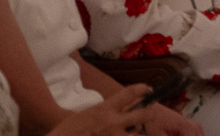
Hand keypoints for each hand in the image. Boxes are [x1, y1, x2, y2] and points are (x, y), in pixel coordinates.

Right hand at [52, 84, 201, 135]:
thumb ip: (107, 109)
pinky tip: (127, 135)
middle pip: (144, 113)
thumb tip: (125, 106)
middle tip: (149, 112)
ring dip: (139, 133)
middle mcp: (112, 122)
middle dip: (149, 112)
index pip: (131, 92)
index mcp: (105, 109)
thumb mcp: (89, 113)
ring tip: (136, 131)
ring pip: (139, 134)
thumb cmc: (69, 130)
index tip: (148, 90)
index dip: (143, 89)